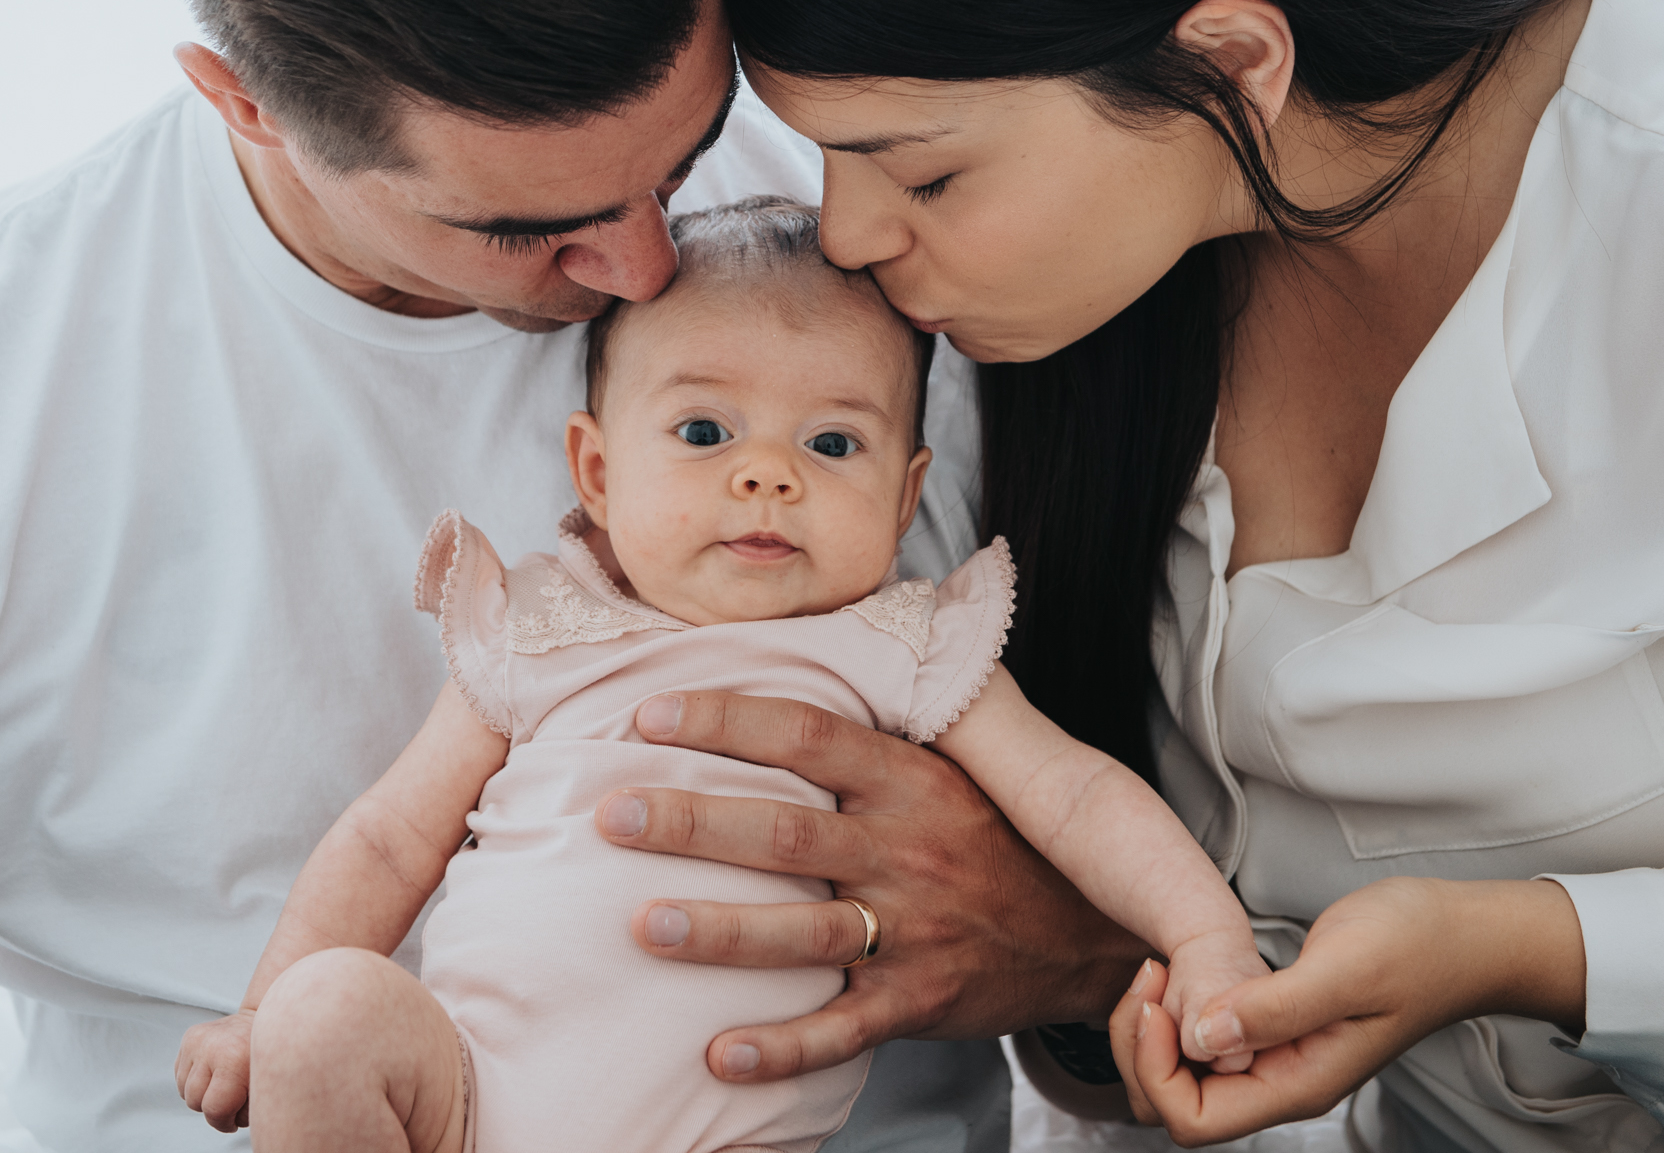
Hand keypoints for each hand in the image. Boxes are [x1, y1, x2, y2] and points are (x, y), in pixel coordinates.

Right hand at [176, 1009, 255, 1132]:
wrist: (267, 1020)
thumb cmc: (268, 1061)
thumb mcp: (266, 1089)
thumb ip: (247, 1111)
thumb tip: (228, 1121)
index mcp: (233, 1060)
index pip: (214, 1110)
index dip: (224, 1122)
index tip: (235, 1120)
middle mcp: (211, 1047)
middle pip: (195, 1102)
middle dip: (212, 1108)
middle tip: (232, 1100)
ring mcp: (198, 1039)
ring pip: (184, 1090)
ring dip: (201, 1094)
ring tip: (224, 1084)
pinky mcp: (190, 1036)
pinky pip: (181, 1075)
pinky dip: (195, 1080)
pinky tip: (214, 1072)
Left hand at [594, 691, 1147, 1083]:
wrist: (1090, 931)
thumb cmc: (993, 838)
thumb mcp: (950, 767)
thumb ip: (872, 731)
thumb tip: (792, 650)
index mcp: (911, 780)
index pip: (808, 736)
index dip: (728, 721)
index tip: (649, 714)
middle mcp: (909, 850)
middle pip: (788, 834)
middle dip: (695, 824)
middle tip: (613, 816)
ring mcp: (915, 931)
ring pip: (806, 933)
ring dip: (722, 933)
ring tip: (644, 926)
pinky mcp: (920, 1002)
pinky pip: (844, 1030)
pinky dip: (784, 1047)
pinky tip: (720, 1052)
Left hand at [1107, 877, 1585, 1145]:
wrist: (1463, 933)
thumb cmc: (1421, 947)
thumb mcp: (1346, 967)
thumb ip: (1275, 1007)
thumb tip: (1202, 1038)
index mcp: (1298, 1085)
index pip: (1195, 1120)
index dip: (1157, 1068)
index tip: (1159, 1001)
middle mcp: (1281, 1081)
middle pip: (1175, 1103)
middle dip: (1140, 1046)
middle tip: (1149, 975)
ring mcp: (1275, 1056)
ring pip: (1180, 1075)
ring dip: (1152, 1028)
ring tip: (1160, 969)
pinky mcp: (1270, 1026)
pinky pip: (1200, 1041)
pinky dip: (1174, 1011)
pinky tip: (1178, 969)